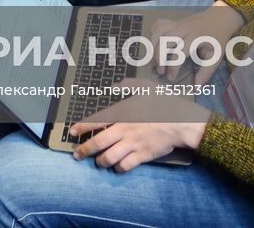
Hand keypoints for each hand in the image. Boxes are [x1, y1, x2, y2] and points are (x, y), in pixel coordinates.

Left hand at [70, 90, 208, 170]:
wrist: (182, 123)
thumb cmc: (164, 103)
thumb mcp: (146, 87)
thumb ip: (128, 84)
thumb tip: (114, 85)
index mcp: (122, 112)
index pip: (96, 121)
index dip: (81, 128)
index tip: (72, 132)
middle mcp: (124, 129)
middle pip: (97, 143)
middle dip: (84, 150)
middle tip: (77, 155)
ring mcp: (132, 144)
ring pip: (108, 157)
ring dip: (100, 161)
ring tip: (98, 162)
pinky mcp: (142, 155)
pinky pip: (124, 166)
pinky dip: (118, 168)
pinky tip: (117, 167)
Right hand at [149, 2, 243, 83]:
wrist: (220, 18)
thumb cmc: (217, 39)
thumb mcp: (216, 57)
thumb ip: (205, 72)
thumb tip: (196, 88)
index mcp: (195, 38)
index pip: (179, 53)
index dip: (172, 67)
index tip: (171, 78)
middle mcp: (184, 29)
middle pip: (164, 42)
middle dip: (159, 58)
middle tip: (160, 71)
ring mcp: (177, 23)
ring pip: (158, 32)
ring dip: (153, 47)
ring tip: (155, 59)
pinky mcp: (173, 21)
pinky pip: (158, 24)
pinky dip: (153, 34)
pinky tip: (156, 44)